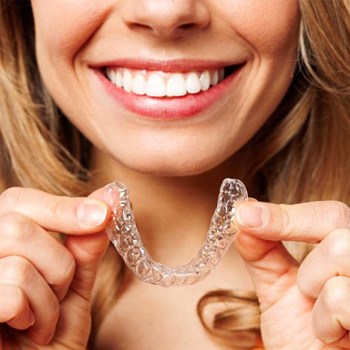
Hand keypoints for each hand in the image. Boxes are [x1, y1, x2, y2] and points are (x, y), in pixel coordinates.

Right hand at [0, 186, 111, 348]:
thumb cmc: (53, 330)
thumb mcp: (75, 280)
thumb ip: (86, 241)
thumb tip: (111, 196)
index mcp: (2, 241)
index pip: (18, 201)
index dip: (62, 207)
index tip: (104, 214)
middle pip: (16, 228)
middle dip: (58, 265)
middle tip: (60, 292)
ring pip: (18, 266)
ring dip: (48, 299)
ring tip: (44, 318)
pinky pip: (10, 296)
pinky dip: (34, 317)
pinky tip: (27, 330)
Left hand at [235, 200, 349, 349]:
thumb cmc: (300, 331)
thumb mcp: (276, 284)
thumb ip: (261, 249)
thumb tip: (242, 211)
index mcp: (347, 248)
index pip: (329, 213)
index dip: (286, 215)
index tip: (243, 216)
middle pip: (338, 234)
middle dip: (309, 267)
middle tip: (305, 292)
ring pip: (341, 255)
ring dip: (315, 294)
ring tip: (319, 317)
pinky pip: (344, 299)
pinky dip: (325, 322)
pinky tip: (333, 337)